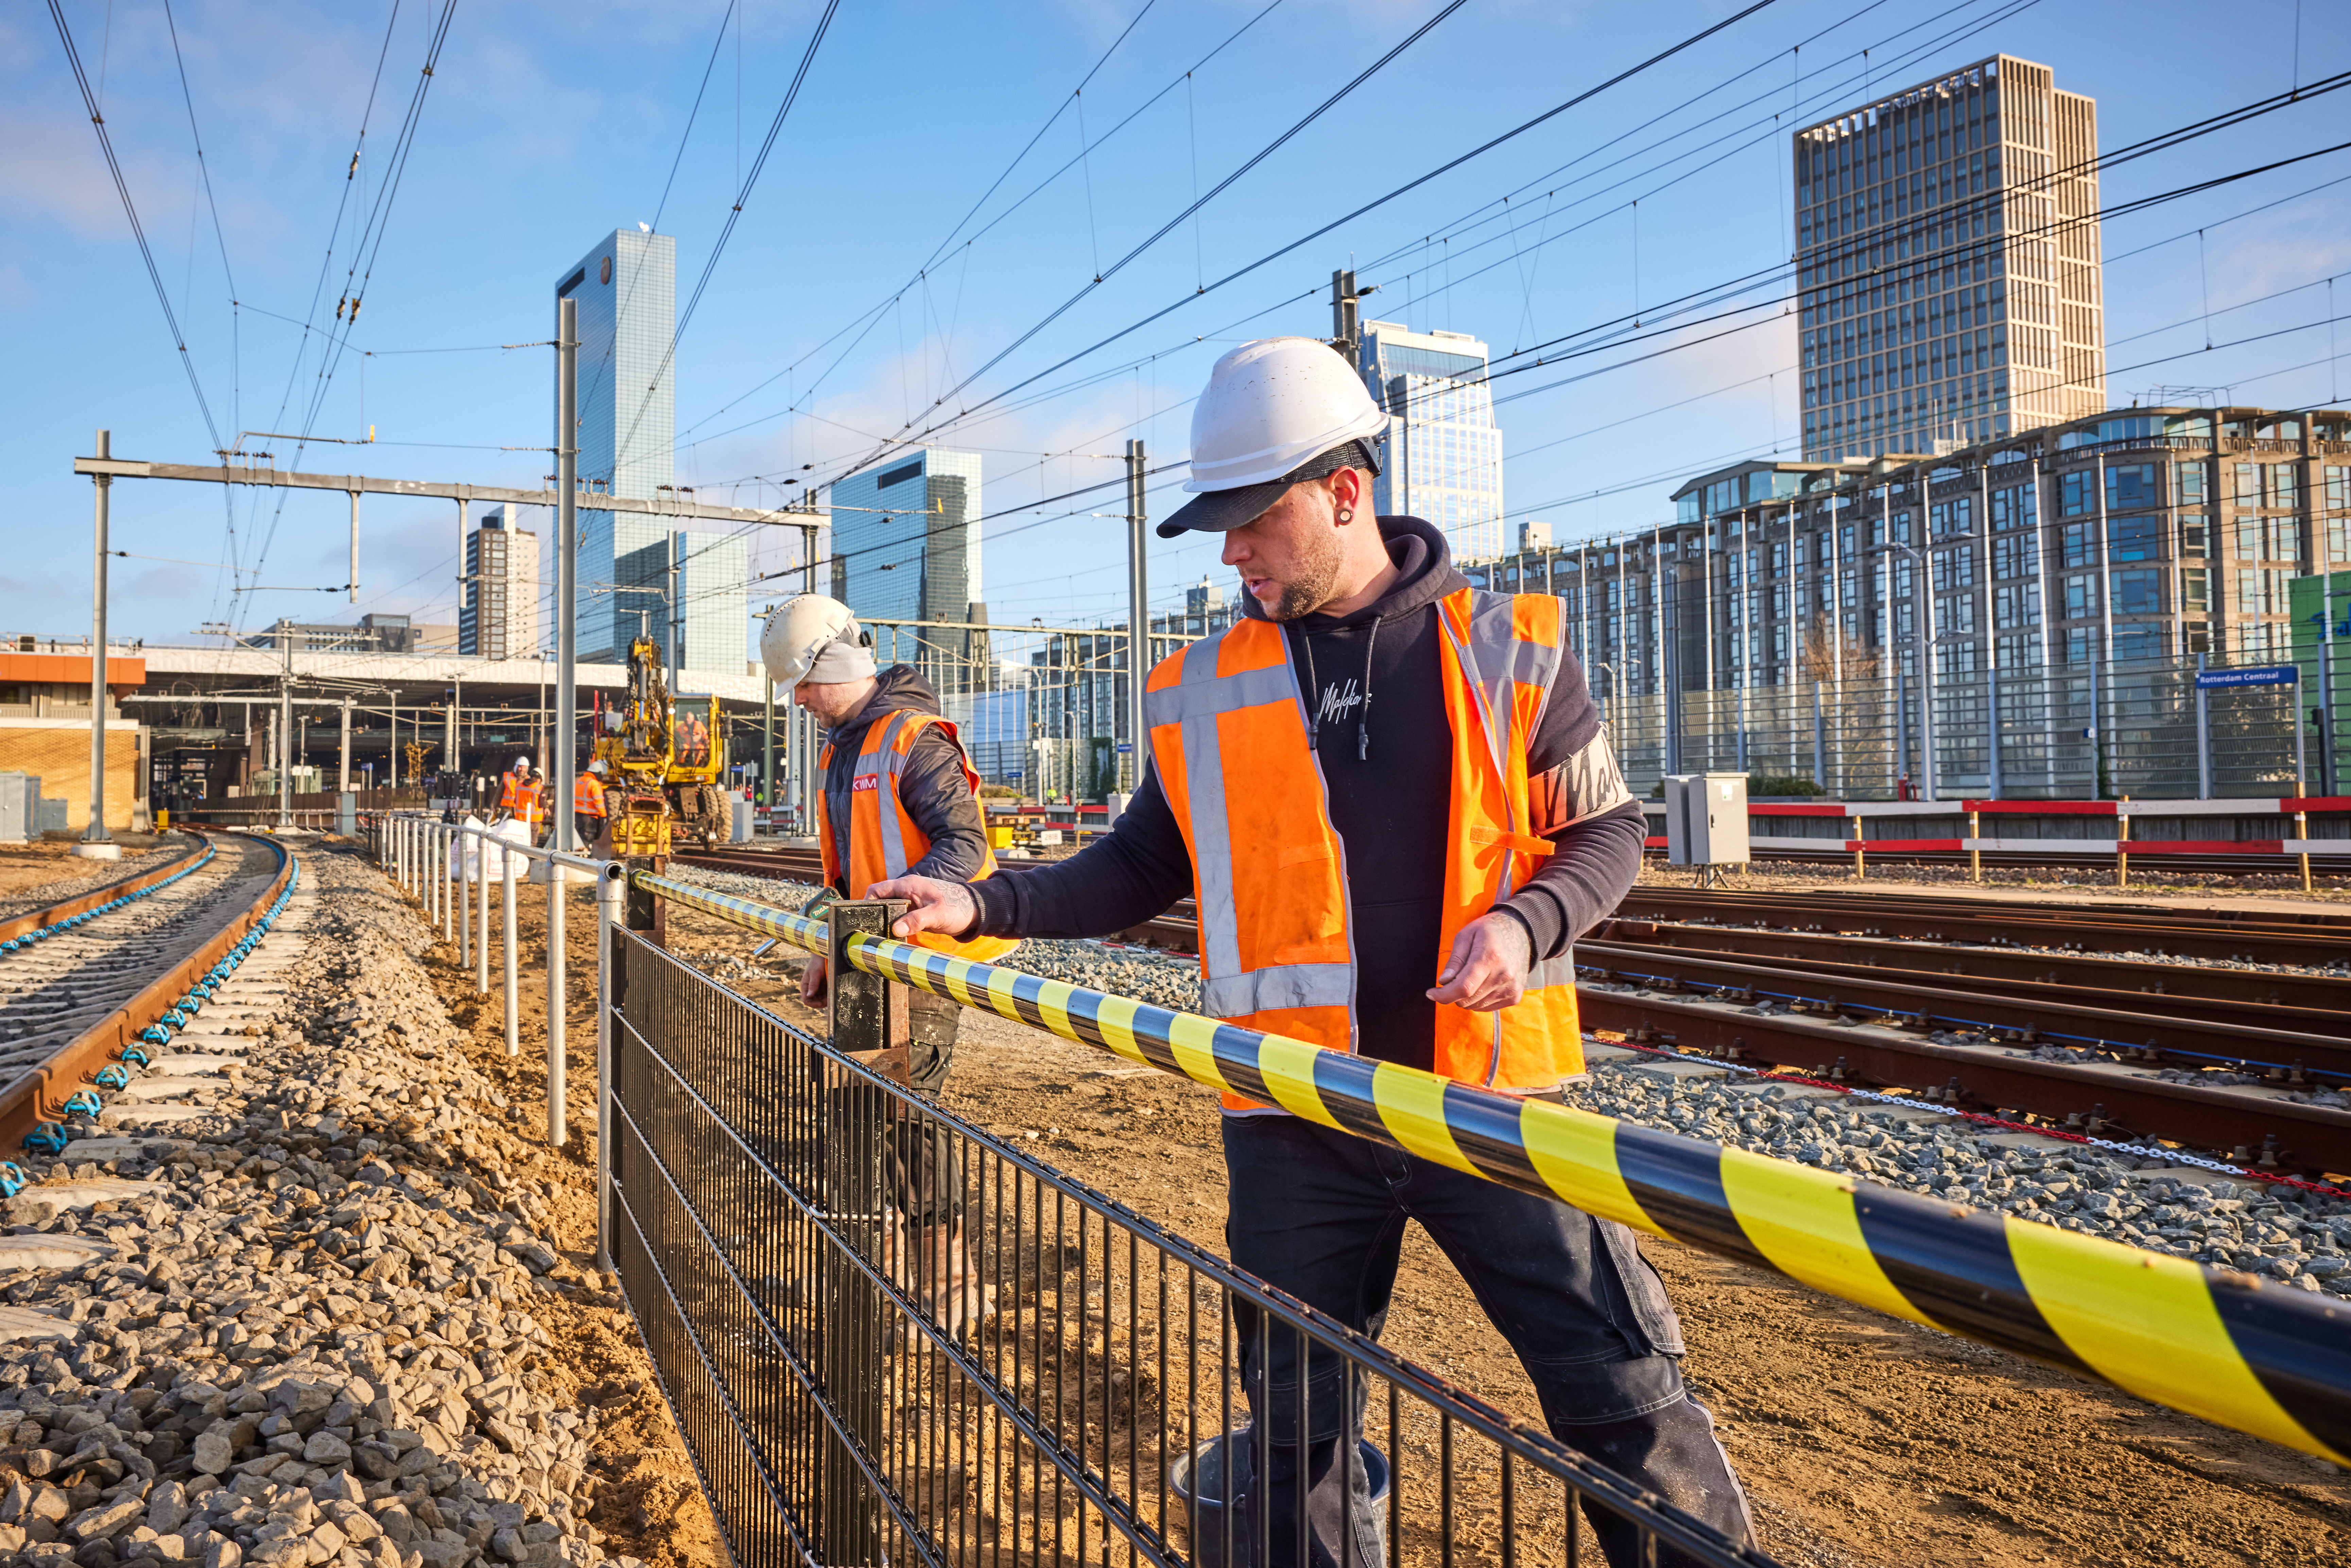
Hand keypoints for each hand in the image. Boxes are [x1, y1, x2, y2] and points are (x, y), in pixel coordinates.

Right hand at [800, 953, 827, 1008]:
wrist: (823, 956)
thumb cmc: (817, 963)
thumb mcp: (815, 973)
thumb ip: (813, 984)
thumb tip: (809, 995)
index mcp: (805, 986)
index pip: (806, 1000)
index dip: (813, 1004)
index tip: (821, 1003)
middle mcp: (811, 989)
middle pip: (814, 1001)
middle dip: (820, 1003)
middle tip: (828, 1001)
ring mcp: (818, 988)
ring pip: (820, 999)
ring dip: (825, 1001)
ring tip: (832, 998)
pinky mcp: (824, 987)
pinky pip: (826, 995)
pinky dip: (829, 996)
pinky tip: (833, 994)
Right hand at [864, 876, 980, 941]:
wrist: (975, 911)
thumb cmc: (959, 908)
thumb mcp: (937, 915)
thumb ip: (916, 921)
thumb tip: (895, 929)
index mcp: (909, 885)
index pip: (877, 889)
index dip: (866, 902)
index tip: (862, 918)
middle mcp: (906, 890)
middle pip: (880, 900)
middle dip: (873, 914)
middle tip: (869, 931)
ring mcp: (910, 900)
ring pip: (888, 909)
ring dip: (883, 920)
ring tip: (878, 936)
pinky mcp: (914, 910)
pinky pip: (897, 916)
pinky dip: (893, 924)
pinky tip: (892, 936)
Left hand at [1427, 912, 1532, 1011]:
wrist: (1521, 933)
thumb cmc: (1489, 931)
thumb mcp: (1466, 935)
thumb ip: (1454, 960)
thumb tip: (1444, 982)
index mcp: (1490, 957)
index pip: (1464, 987)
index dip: (1443, 995)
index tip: (1431, 993)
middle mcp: (1504, 975)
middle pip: (1467, 999)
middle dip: (1452, 993)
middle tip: (1453, 978)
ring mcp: (1511, 988)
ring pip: (1475, 1006)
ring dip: (1466, 997)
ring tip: (1471, 976)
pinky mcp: (1515, 996)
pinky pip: (1487, 1008)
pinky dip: (1478, 999)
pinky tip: (1482, 982)